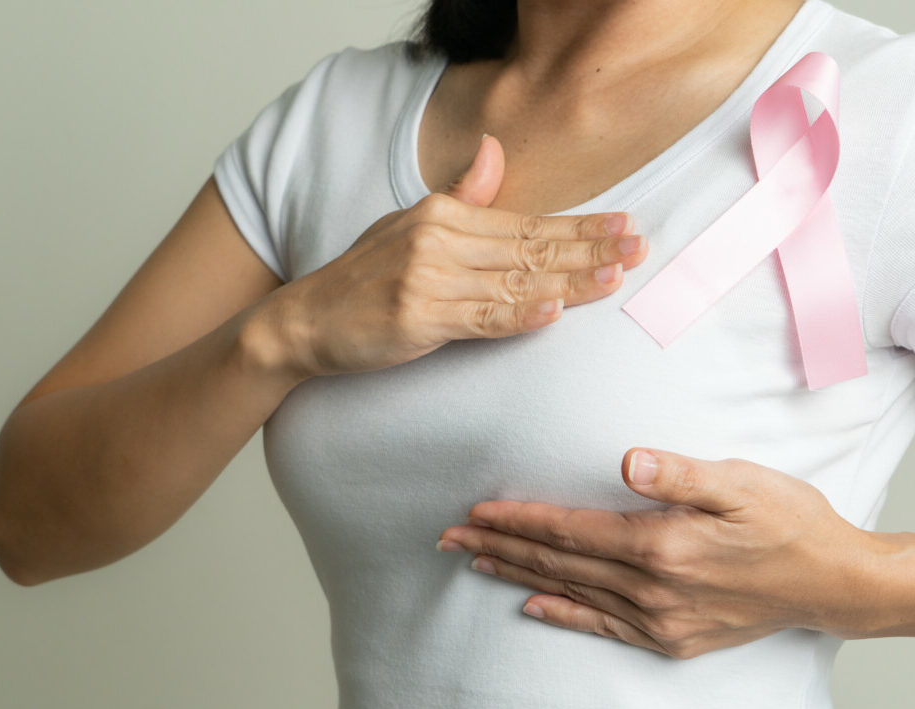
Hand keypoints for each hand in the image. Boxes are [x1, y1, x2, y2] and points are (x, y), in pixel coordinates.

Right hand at [264, 134, 647, 378]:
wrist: (308, 319)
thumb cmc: (365, 277)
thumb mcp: (410, 224)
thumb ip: (461, 196)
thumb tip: (494, 151)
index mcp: (442, 216)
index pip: (525, 223)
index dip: (579, 226)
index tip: (624, 226)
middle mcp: (437, 241)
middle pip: (528, 248)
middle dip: (589, 249)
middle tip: (638, 248)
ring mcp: (426, 279)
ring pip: (513, 283)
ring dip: (567, 282)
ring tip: (613, 278)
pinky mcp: (416, 318)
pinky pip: (478, 319)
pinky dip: (516, 316)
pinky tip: (551, 313)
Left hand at [436, 448, 877, 658]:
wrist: (830, 582)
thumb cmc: (786, 522)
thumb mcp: (742, 484)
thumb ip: (680, 473)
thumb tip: (627, 460)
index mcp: (660, 546)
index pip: (568, 529)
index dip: (517, 519)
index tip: (474, 512)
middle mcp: (650, 589)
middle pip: (556, 562)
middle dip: (497, 546)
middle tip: (446, 538)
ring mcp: (658, 619)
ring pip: (569, 591)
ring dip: (516, 575)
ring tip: (472, 563)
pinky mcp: (669, 637)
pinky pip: (601, 626)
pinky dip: (562, 614)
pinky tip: (531, 606)